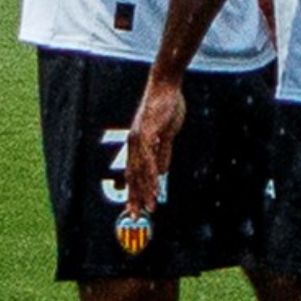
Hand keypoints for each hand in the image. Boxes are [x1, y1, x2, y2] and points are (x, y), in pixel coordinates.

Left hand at [126, 79, 184, 216]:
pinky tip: (156, 185)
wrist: (166, 85)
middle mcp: (134, 143)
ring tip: (149, 207)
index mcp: (138, 144)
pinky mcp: (148, 134)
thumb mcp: (167, 133)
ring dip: (145, 191)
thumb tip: (162, 172)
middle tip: (136, 215)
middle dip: (134, 197)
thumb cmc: (167, 105)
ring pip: (140, 171)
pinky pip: (149, 159)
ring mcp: (139, 139)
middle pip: (133, 176)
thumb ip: (163, 153)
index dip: (135, 191)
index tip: (136, 207)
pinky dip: (151, 175)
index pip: (134, 173)